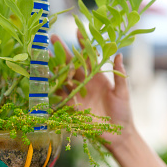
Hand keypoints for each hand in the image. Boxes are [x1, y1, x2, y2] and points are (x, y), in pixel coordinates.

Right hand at [51, 32, 134, 149]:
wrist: (117, 134)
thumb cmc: (123, 113)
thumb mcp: (123, 92)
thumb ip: (119, 74)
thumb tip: (118, 54)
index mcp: (98, 76)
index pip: (89, 57)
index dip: (83, 44)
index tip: (76, 31)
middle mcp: (85, 83)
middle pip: (71, 63)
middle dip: (62, 51)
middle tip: (51, 38)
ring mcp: (77, 94)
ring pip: (62, 76)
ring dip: (53, 66)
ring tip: (43, 55)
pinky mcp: (71, 106)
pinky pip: (59, 94)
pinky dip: (51, 87)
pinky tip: (43, 78)